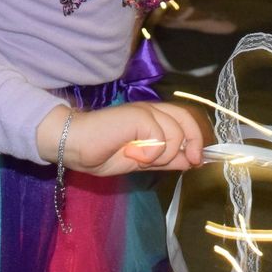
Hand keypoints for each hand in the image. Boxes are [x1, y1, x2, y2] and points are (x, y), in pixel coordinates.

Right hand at [38, 102, 209, 176]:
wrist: (74, 145)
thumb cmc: (101, 153)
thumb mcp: (141, 161)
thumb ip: (165, 159)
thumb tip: (191, 160)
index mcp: (152, 118)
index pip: (184, 119)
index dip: (196, 138)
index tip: (196, 161)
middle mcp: (150, 110)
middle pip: (186, 119)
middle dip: (193, 143)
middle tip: (190, 162)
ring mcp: (144, 111)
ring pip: (175, 134)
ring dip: (161, 154)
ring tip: (137, 157)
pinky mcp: (138, 115)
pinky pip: (160, 138)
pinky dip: (150, 153)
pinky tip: (132, 154)